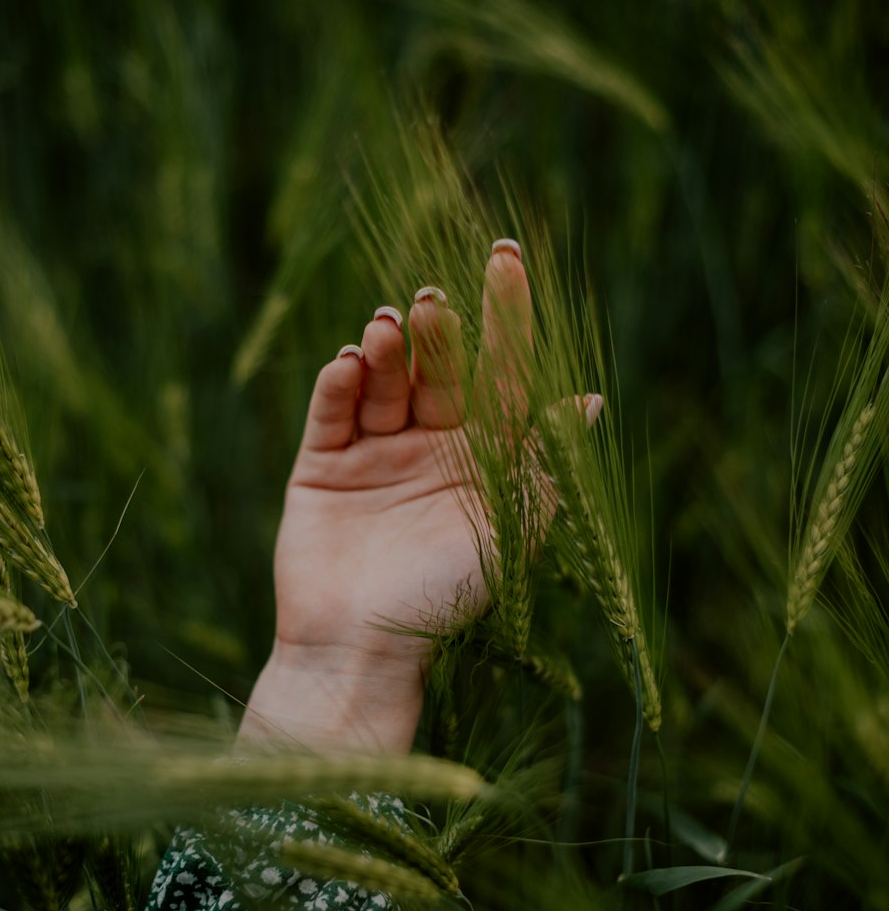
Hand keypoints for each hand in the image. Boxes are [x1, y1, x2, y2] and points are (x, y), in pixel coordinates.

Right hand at [237, 240, 589, 753]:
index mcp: (484, 458)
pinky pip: (330, 413)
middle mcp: (431, 446)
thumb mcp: (508, 532)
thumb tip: (590, 403)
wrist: (361, 650)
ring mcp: (374, 453)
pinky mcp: (321, 466)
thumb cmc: (445, 600)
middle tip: (434, 300)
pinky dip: (339, 384)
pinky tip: (349, 361)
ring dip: (388, 350)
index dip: (507, 319)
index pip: (502, 374)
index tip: (507, 259)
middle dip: (440, 332)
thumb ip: (543, 467)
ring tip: (388, 325)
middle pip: (439, 370)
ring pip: (384, 381)